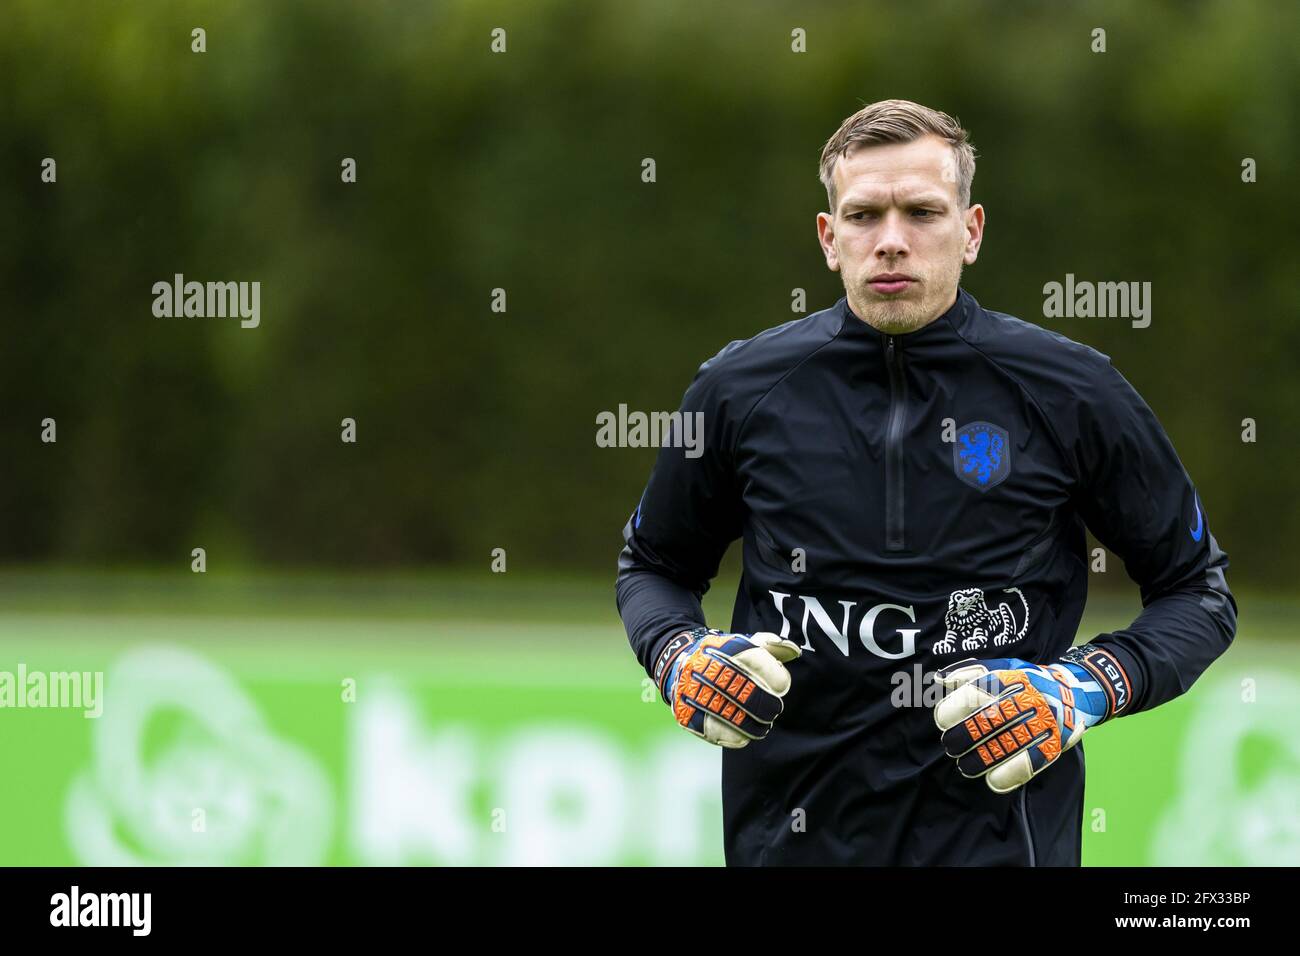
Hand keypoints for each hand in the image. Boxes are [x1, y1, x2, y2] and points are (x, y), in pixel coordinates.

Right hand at [658, 627, 801, 747]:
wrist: (680, 659)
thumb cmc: (725, 654)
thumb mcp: (747, 643)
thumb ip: (772, 646)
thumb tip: (793, 651)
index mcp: (725, 647)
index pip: (756, 662)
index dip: (775, 677)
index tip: (781, 686)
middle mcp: (706, 666)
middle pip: (742, 691)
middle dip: (764, 705)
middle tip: (774, 711)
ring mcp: (693, 689)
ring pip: (727, 714)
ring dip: (750, 725)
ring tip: (762, 728)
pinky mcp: (685, 711)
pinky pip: (710, 730)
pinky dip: (731, 736)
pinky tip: (743, 737)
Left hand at [932, 656, 1111, 792]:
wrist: (1074, 691)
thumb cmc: (1026, 681)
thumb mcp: (1001, 667)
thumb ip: (969, 672)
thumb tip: (938, 679)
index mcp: (1010, 677)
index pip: (976, 692)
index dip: (954, 708)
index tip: (942, 720)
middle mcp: (1027, 698)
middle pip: (989, 721)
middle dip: (964, 737)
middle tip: (951, 746)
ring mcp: (1044, 721)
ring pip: (1008, 744)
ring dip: (981, 760)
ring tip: (965, 766)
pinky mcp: (1055, 742)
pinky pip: (1031, 762)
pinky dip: (1009, 774)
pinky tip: (992, 781)